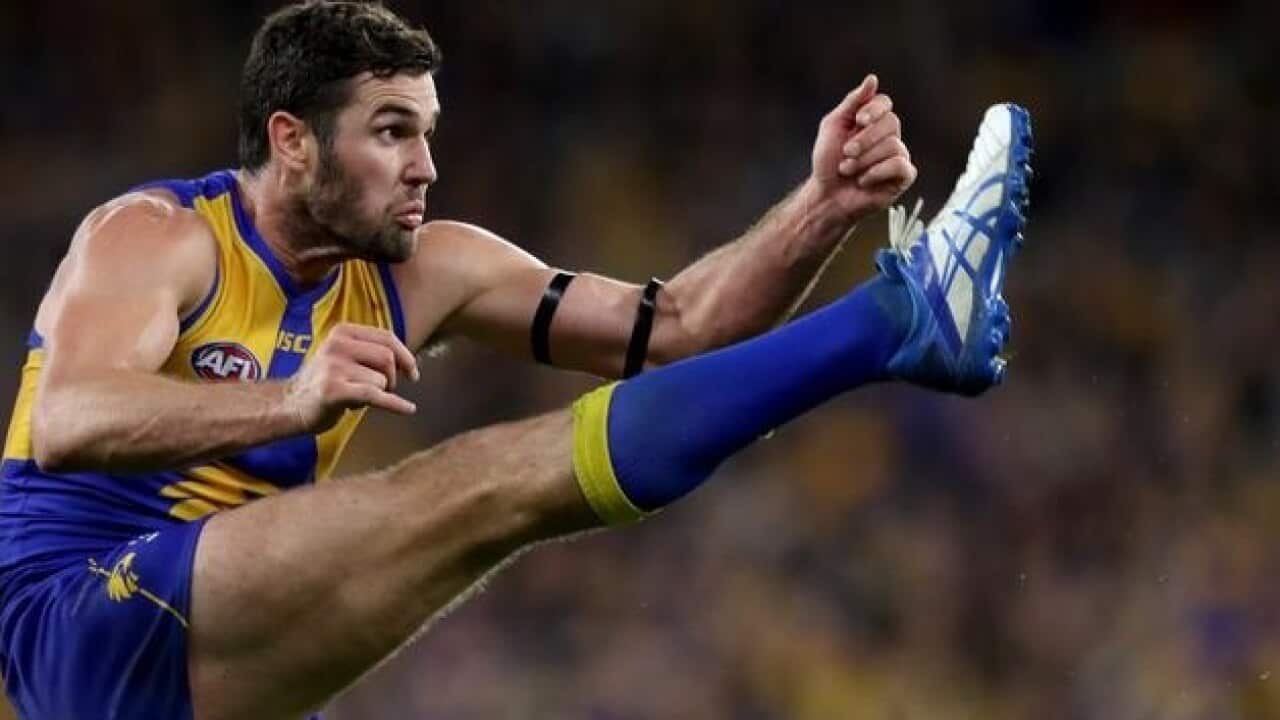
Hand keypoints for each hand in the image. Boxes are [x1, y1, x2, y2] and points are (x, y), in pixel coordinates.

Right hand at [284, 323, 419, 432]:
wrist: (288, 405)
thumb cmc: (323, 382)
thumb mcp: (344, 356)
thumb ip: (370, 352)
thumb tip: (409, 361)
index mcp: (342, 332)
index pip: (387, 338)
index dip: (406, 356)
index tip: (413, 372)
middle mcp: (337, 345)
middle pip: (387, 358)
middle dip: (393, 377)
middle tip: (386, 390)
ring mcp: (333, 367)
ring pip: (381, 381)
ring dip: (378, 394)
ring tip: (358, 398)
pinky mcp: (333, 390)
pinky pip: (375, 395)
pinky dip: (396, 404)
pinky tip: (408, 409)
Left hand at [810, 74, 916, 221]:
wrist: (826, 195)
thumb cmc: (828, 162)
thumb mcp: (833, 126)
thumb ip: (853, 102)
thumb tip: (872, 79)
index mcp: (873, 122)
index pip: (885, 103)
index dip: (874, 109)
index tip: (858, 120)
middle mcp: (888, 136)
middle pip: (891, 123)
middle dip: (863, 140)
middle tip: (845, 154)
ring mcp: (898, 155)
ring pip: (893, 145)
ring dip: (864, 160)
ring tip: (849, 171)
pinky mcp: (903, 176)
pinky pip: (900, 165)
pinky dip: (877, 173)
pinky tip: (864, 180)